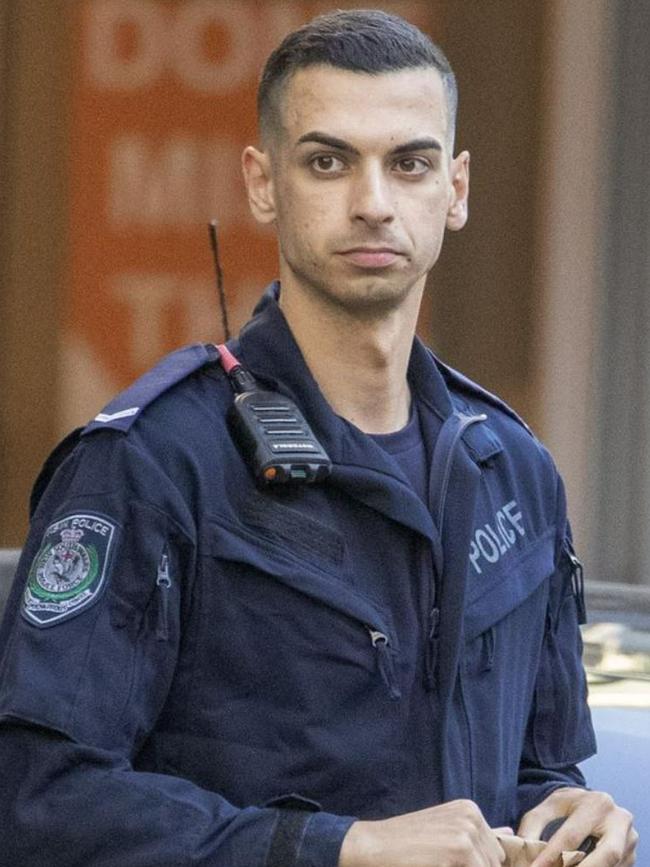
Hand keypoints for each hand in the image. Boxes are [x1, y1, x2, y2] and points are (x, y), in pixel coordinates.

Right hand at [339, 799, 505, 866]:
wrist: (376, 845)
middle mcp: (472, 816)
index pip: (496, 852)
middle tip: (444, 865)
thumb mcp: (446, 830)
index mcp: (470, 810)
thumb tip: (509, 834)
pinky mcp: (460, 849)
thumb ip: (479, 834)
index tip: (452, 863)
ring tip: (440, 866)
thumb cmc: (408, 842)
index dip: (479, 865)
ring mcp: (467, 831)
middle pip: (494, 863)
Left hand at [517, 787, 637, 865]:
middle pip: (606, 854)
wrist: (594, 802)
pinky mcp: (633, 853)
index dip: (552, 856)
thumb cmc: (570, 805)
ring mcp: (630, 838)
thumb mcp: (550, 806)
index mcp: (595, 803)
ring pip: (612, 865)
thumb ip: (534, 824)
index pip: (572, 835)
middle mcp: (618, 819)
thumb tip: (523, 847)